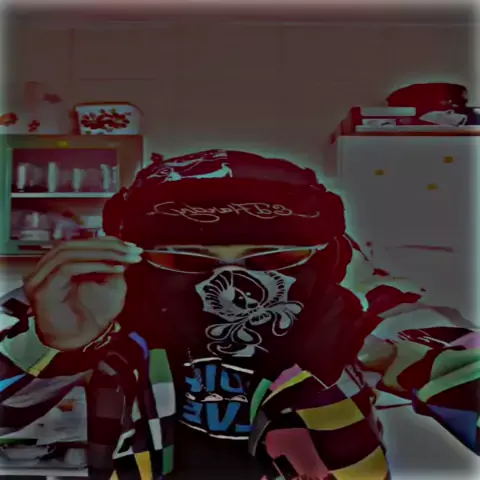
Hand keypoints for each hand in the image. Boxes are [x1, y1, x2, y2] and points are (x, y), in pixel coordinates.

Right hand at [23, 236, 143, 350]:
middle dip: (108, 246)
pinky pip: (67, 268)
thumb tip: (124, 246)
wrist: (80, 341)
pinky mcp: (41, 289)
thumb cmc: (92, 314)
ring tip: (125, 259)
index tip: (132, 246)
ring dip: (102, 254)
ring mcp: (40, 277)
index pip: (83, 243)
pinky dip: (93, 265)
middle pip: (75, 244)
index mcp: (61, 263)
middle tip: (132, 251)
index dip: (108, 242)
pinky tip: (115, 269)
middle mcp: (46, 267)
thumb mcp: (110, 283)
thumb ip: (112, 262)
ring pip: (70, 253)